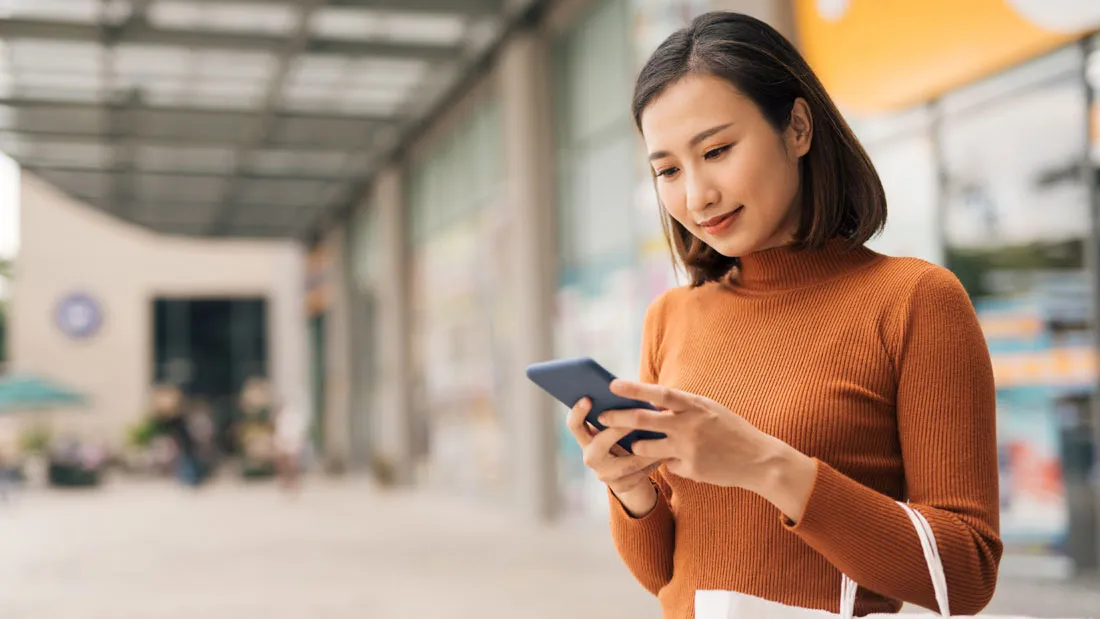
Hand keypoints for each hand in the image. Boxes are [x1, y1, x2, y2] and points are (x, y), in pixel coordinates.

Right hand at [565, 398, 663, 515]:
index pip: (574, 425)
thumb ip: (616, 415)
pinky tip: (665, 453)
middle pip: (599, 442)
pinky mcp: (621, 486)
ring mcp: (604, 474)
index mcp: (585, 438)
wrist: (629, 475)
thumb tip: (631, 395)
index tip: (588, 398)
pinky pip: (639, 474)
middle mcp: (590, 457)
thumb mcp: (615, 429)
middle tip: (636, 417)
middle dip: (618, 429)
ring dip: (645, 449)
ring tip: (661, 436)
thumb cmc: (623, 441)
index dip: (578, 412)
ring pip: (626, 462)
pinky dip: (653, 462)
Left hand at [598, 379, 818, 522]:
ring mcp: (689, 449)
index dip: (634, 388)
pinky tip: (683, 461)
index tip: (612, 385)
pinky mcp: (690, 469)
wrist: (759, 460)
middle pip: (643, 420)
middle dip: (618, 418)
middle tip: (602, 416)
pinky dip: (668, 460)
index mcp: (695, 406)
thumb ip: (683, 406)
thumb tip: (650, 400)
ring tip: (635, 443)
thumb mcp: (709, 409)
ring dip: (637, 445)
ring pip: (646, 447)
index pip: (659, 393)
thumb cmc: (731, 430)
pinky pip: (667, 464)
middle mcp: (690, 426)